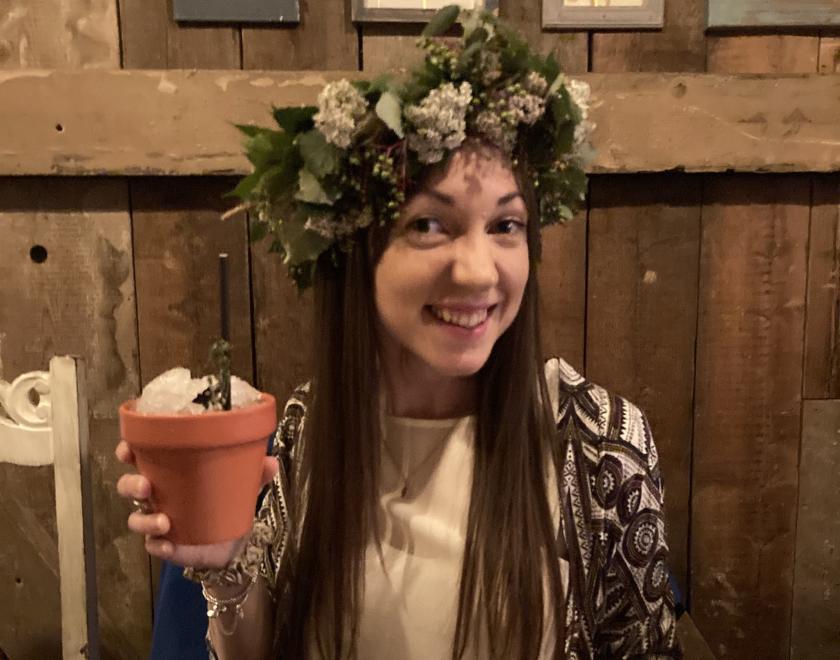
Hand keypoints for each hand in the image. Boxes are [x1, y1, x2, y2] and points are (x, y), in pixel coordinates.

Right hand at [115, 440, 278, 568]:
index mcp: (169, 471)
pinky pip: (151, 546)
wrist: (232, 541)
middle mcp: (157, 493)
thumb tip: (270, 462)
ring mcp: (157, 519)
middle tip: (146, 485)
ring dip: (144, 519)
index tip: (128, 448)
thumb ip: (254, 473)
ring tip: (164, 521)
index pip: (139, 456)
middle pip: (128, 485)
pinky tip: (168, 545)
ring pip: (136, 517)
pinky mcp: (165, 545)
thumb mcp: (242, 484)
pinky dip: (157, 545)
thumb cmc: (227, 500)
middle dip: (131, 483)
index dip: (128, 450)